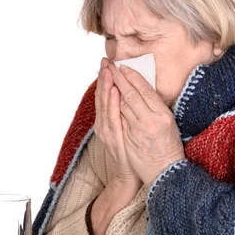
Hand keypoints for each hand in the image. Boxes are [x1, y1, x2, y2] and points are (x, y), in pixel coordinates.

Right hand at [94, 58, 141, 186]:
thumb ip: (125, 112)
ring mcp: (107, 131)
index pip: (104, 94)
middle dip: (104, 77)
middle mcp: (103, 124)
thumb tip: (128, 94)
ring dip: (106, 86)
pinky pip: (113, 118)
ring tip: (108, 70)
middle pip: (102, 96)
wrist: (132, 173)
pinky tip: (114, 91)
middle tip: (105, 61)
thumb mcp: (127, 127)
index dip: (105, 78)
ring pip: (105, 104)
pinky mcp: (114, 138)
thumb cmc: (133, 150)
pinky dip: (113, 103)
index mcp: (106, 120)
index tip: (107, 62)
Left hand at [108, 62, 184, 186]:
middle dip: (119, 77)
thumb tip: (144, 90)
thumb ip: (157, 108)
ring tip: (105, 73)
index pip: (145, 90)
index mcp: (163, 115)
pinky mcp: (126, 138)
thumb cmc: (168, 146)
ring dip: (111, 86)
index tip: (124, 66)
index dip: (133, 76)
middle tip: (110, 64)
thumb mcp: (169, 124)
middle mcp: (150, 120)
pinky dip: (110, 104)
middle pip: (131, 94)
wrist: (163, 171)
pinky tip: (107, 93)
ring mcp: (137, 130)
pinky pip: (116, 117)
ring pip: (121, 104)